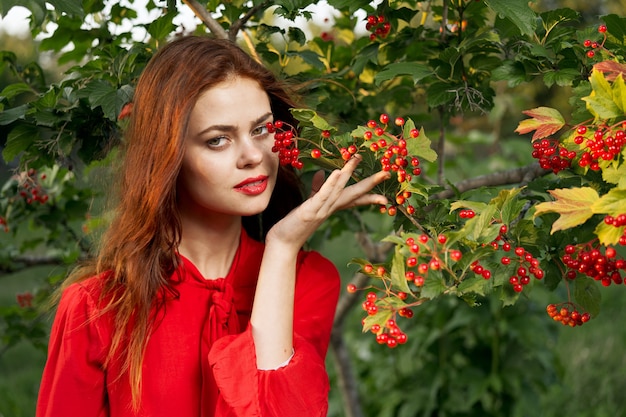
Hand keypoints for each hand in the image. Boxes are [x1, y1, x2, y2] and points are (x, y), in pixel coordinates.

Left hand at [267, 154, 389, 248]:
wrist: (283, 243)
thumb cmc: (296, 224)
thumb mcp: (309, 204)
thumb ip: (317, 189)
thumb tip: (322, 172)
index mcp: (331, 207)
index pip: (354, 198)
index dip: (370, 193)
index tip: (385, 186)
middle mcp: (330, 209)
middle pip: (353, 193)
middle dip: (370, 183)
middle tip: (387, 173)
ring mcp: (321, 210)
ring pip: (339, 190)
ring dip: (348, 174)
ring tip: (357, 159)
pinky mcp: (310, 211)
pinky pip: (323, 195)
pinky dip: (331, 183)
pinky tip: (337, 171)